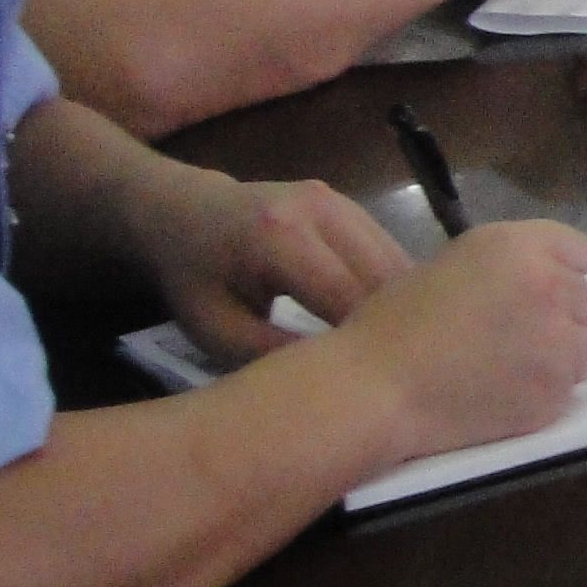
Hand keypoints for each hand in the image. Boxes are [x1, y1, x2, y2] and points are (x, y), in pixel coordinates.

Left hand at [131, 165, 418, 366]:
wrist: (185, 213)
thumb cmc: (194, 278)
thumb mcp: (214, 328)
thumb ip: (270, 352)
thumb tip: (332, 376)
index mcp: (279, 236)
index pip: (344, 295)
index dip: (363, 341)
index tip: (371, 384)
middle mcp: (321, 208)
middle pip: (382, 274)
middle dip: (392, 324)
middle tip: (393, 373)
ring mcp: (341, 201)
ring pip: (396, 260)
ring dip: (401, 306)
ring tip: (395, 350)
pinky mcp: (352, 205)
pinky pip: (388, 251)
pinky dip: (392, 288)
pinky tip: (386, 319)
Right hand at [324, 222, 586, 464]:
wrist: (374, 388)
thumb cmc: (395, 324)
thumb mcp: (452, 265)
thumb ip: (506, 267)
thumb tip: (533, 285)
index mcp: (521, 248)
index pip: (578, 252)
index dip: (557, 273)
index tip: (534, 294)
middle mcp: (551, 287)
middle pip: (585, 302)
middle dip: (558, 318)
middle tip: (513, 338)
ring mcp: (559, 344)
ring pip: (584, 348)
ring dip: (558, 358)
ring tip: (508, 370)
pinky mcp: (554, 394)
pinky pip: (567, 390)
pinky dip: (543, 395)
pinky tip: (502, 397)